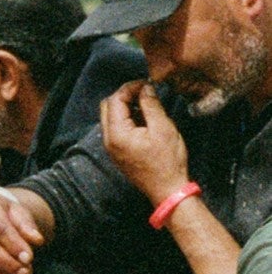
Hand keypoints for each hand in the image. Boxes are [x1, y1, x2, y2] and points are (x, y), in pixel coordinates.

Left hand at [101, 80, 191, 206]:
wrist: (166, 189)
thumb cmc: (167, 160)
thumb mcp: (163, 127)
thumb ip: (151, 104)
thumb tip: (145, 87)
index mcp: (116, 134)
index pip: (114, 100)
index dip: (130, 87)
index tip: (148, 84)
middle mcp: (108, 140)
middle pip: (107, 107)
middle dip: (125, 95)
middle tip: (146, 92)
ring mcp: (111, 148)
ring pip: (111, 117)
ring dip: (126, 106)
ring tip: (148, 105)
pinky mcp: (118, 152)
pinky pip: (117, 128)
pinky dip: (128, 118)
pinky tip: (145, 119)